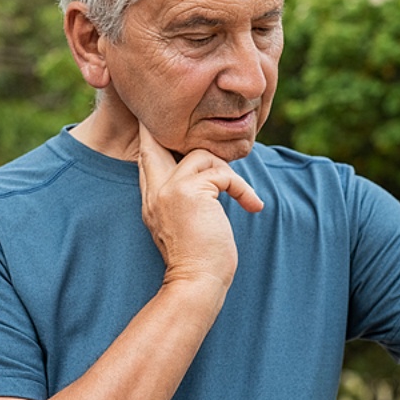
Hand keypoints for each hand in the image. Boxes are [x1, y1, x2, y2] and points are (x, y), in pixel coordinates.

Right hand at [137, 124, 262, 287]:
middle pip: (154, 141)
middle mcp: (155, 191)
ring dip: (227, 171)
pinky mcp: (189, 192)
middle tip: (189, 115)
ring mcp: (169, 190)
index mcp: (151, 200)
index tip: (168, 126)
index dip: (155, 136)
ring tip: (242, 195)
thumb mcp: (186, 224)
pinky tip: (252, 205)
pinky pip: (222, 173)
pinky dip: (242, 188)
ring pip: (200, 154)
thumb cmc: (199, 261)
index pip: (147, 156)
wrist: (196, 284)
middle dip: (168, 126)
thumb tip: (210, 175)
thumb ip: (186, 198)